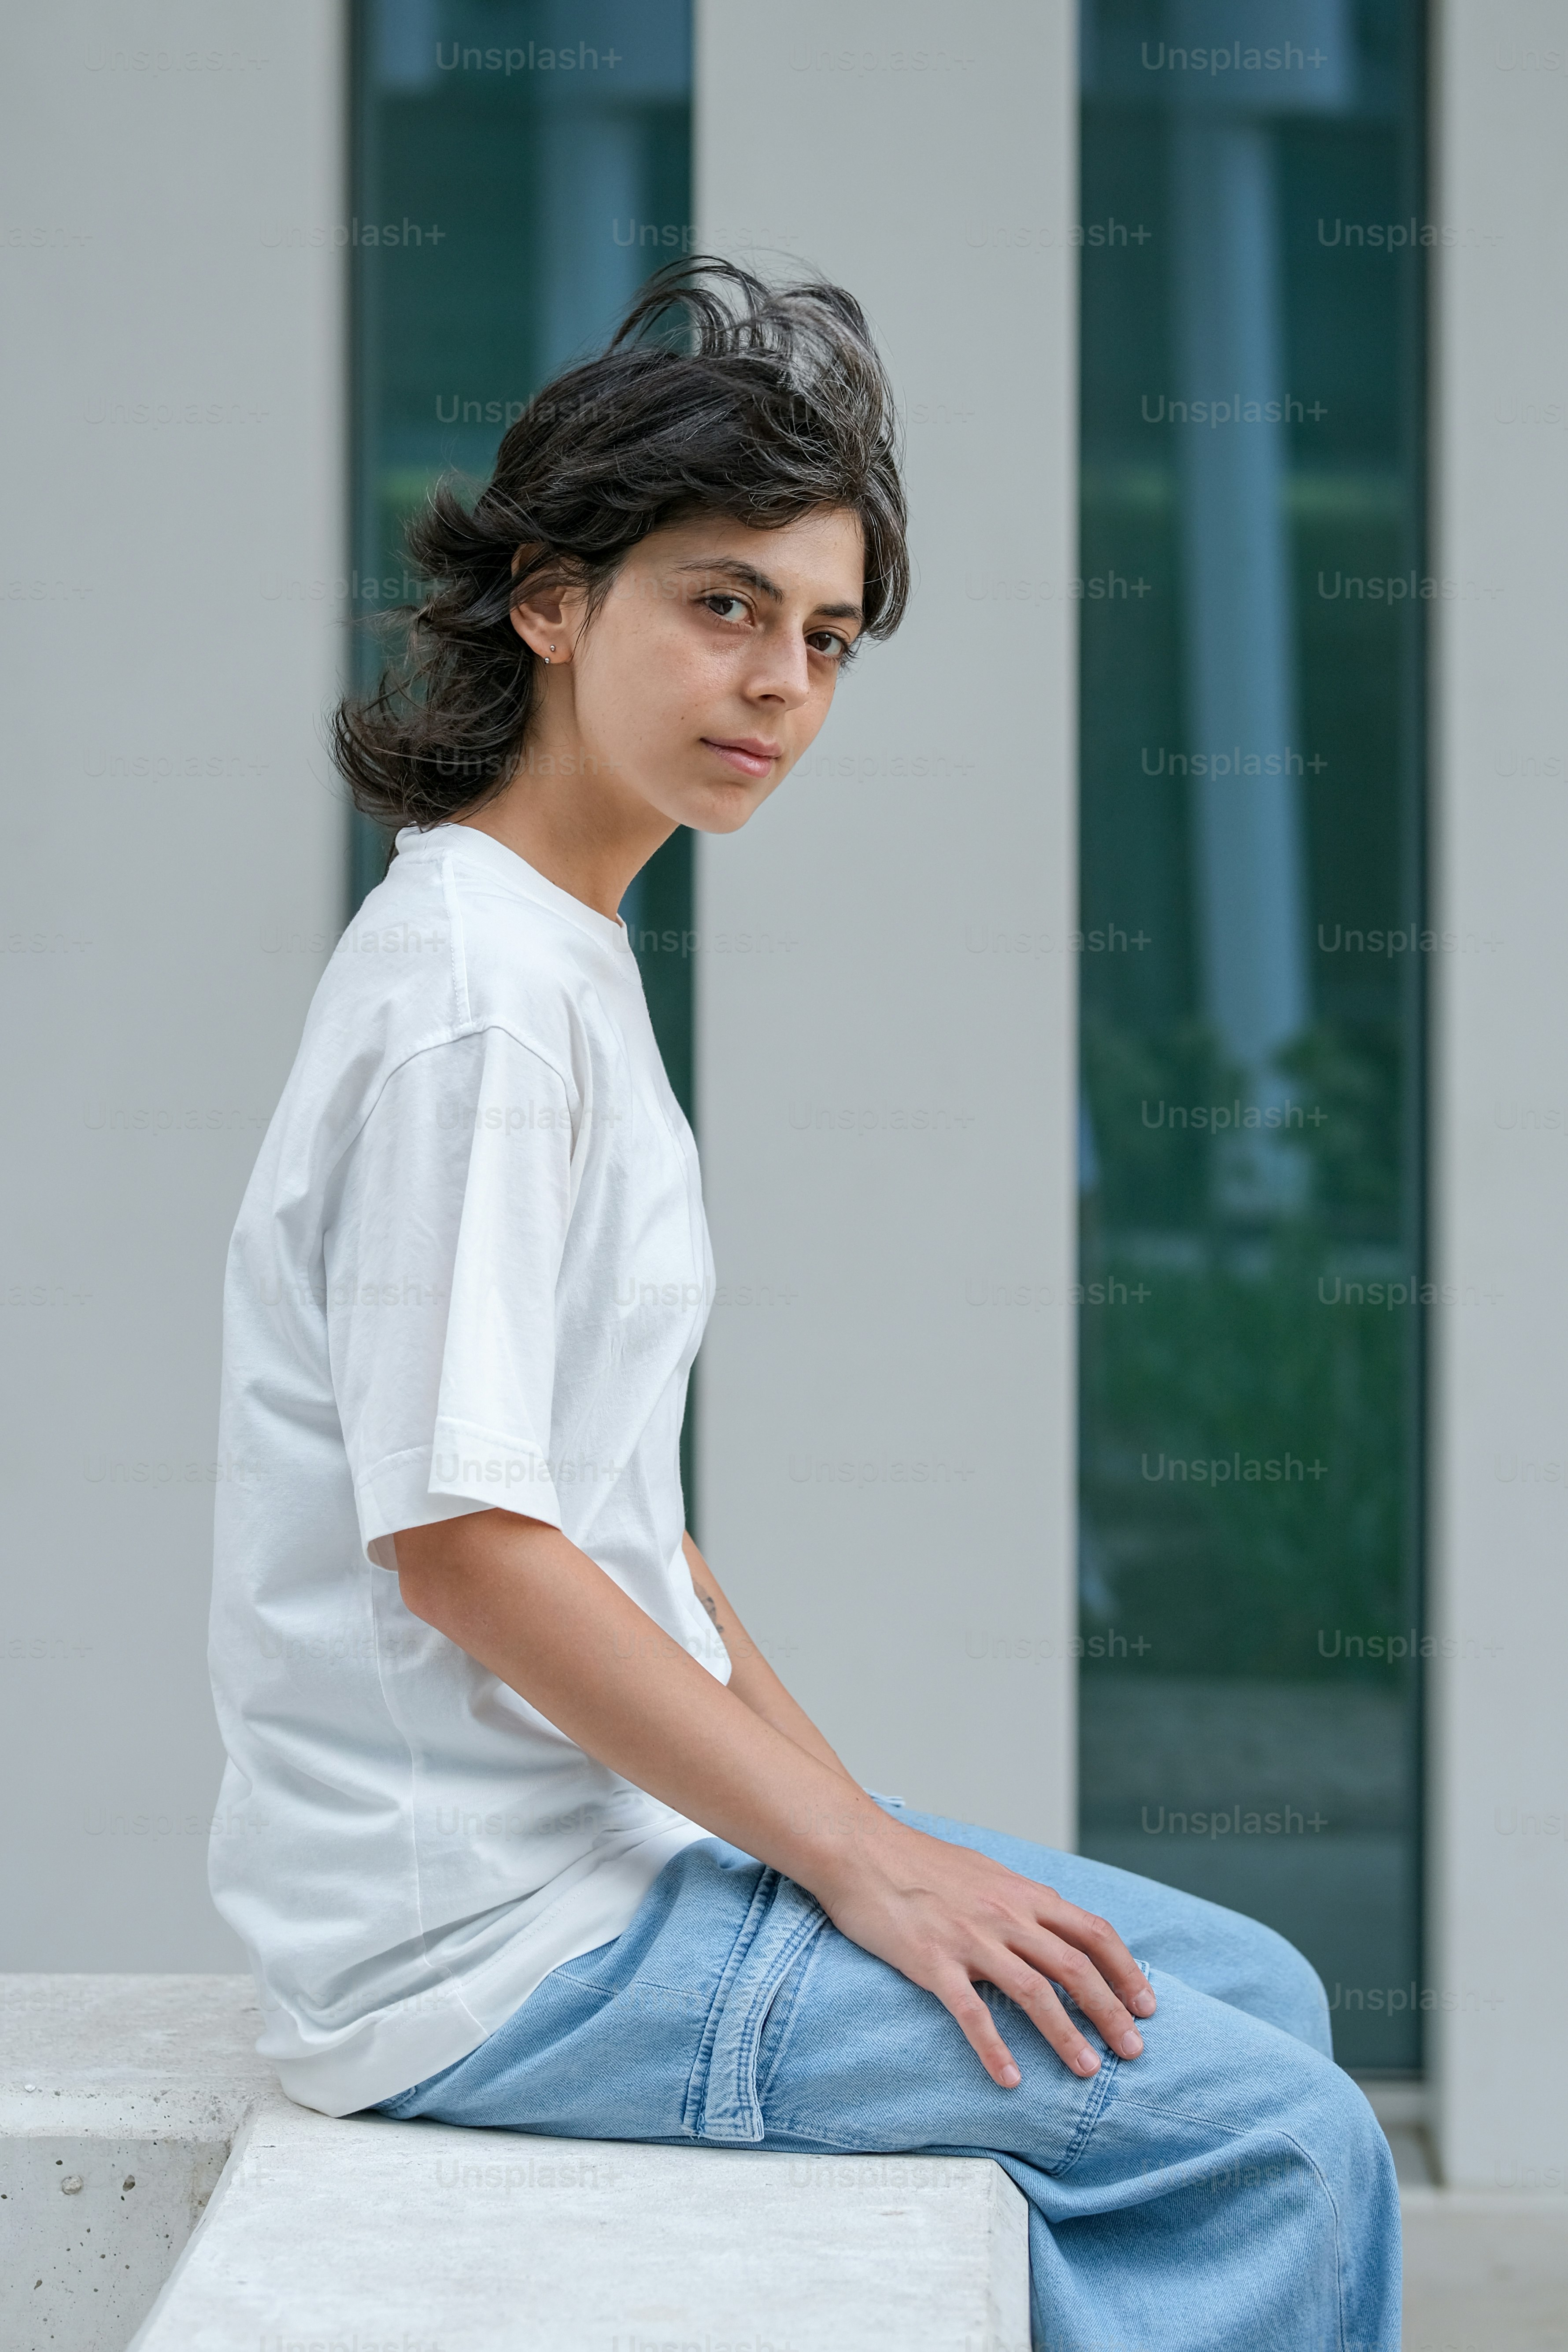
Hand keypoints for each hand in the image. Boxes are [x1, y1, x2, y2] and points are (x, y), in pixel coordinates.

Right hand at [812, 1815, 1156, 2086]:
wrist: (859, 1848)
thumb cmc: (917, 1860)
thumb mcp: (982, 1870)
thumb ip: (1018, 1898)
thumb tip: (1051, 1921)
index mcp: (1020, 1893)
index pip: (1091, 1931)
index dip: (1125, 1969)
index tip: (1146, 2004)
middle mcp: (1005, 1914)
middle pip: (1074, 1966)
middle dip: (1111, 2011)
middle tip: (1133, 2050)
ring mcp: (969, 1938)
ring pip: (1034, 1991)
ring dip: (1066, 2035)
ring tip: (1087, 2070)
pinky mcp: (932, 1961)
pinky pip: (971, 2012)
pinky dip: (994, 2048)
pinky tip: (1009, 2078)